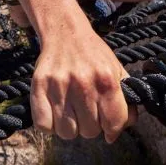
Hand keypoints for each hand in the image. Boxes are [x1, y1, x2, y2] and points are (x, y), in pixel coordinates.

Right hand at [31, 24, 136, 142]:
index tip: (108, 127)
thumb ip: (126, 97)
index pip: (114, 124)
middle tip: (86, 111)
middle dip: (90, 125)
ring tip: (71, 112)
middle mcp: (83, 84)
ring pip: (67, 132)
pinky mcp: (39, 87)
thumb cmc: (93, 55)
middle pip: (89, 132)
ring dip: (70, 127)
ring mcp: (59, 86)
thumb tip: (126, 125)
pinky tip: (55, 113)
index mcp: (107, 80)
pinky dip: (50, 125)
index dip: (113, 130)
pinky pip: (44, 126)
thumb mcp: (116, 69)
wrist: (66, 32)